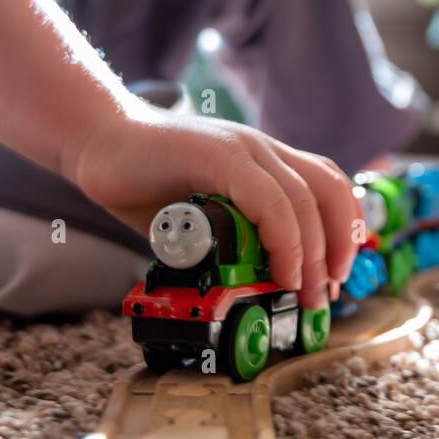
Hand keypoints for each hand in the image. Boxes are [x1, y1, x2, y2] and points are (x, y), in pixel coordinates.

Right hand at [69, 111, 358, 306]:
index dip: (343, 232)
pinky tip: (281, 270)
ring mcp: (243, 147)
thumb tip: (256, 288)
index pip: (329, 187)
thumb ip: (230, 239)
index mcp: (267, 161)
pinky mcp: (217, 154)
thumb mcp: (200, 216)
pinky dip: (283, 237)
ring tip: (305, 292)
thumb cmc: (145, 183)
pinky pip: (267, 197)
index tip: (335, 278)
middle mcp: (263, 149)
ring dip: (314, 251)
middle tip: (325, 296)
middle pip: (329, 192)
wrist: (95, 142)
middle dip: (337, 249)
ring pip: (304, 198)